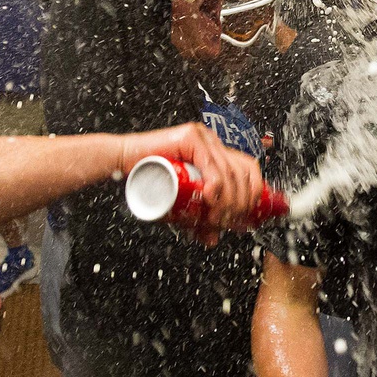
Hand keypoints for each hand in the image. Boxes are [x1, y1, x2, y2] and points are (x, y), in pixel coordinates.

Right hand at [118, 123, 264, 244]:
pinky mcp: (190, 138)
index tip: (245, 218)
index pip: (248, 170)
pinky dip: (216, 184)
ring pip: (229, 172)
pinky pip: (211, 164)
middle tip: (227, 222)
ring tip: (214, 218)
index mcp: (216, 153)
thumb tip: (213, 238)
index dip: (253, 194)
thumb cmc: (149, 179)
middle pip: (243, 172)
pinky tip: (210, 198)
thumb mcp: (180, 204)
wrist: (122, 164)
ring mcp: (203, 138)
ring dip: (227, 200)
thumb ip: (197, 218)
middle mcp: (213, 143)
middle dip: (240, 203)